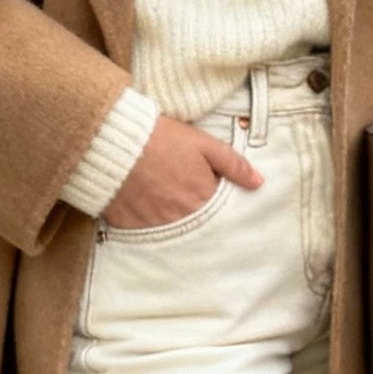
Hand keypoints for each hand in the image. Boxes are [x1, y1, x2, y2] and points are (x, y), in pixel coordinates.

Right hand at [103, 111, 262, 228]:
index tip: (210, 193)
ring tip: (166, 201)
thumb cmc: (160, 138)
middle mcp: (182, 219)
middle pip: (200, 226)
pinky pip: (146, 234)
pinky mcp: (131, 228)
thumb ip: (233, 164)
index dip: (217, 202)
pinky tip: (147, 210)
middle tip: (186, 198)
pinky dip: (150, 225)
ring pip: (174, 232)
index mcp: (203, 200)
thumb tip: (258, 182)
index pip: (221, 213)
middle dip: (198, 216)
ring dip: (176, 222)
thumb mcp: (203, 144)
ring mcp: (156, 226)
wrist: (113, 141)